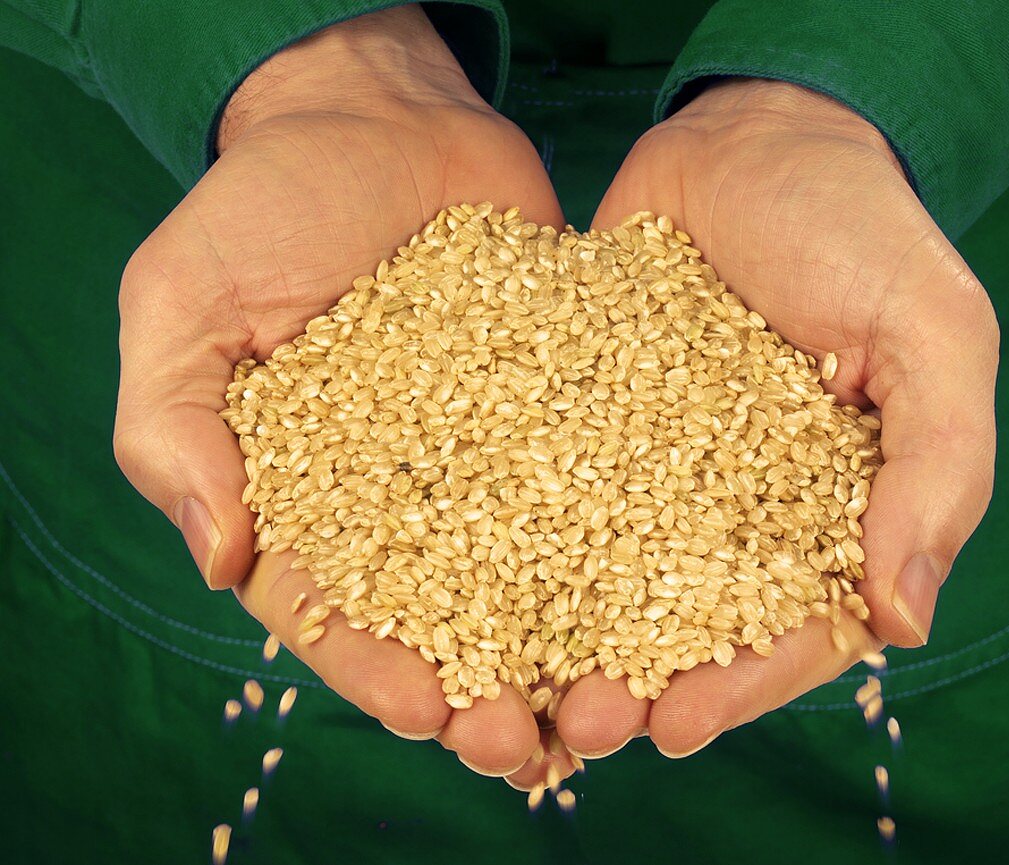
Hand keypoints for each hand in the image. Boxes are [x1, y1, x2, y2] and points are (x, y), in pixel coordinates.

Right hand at [114, 7, 564, 776]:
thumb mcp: (185, 302)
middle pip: (441, 615)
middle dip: (479, 687)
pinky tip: (672, 591)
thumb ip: (176, 427)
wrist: (380, 117)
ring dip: (563, 647)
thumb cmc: (266, 203)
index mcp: (306, 492)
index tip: (422, 708)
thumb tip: (220, 558)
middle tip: (526, 743)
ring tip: (610, 703)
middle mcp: (406, 491)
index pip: (333, 606)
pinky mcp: (562, 406)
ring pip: (529, 572)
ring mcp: (491, 453)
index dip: (371, 667)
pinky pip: (596, 479)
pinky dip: (630, 539)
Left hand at [554, 79, 998, 758]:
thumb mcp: (931, 335)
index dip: (739, 684)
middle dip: (632, 680)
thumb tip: (904, 621)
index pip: (786, 627)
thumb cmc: (862, 229)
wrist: (757, 136)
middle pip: (679, 621)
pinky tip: (452, 572)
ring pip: (598, 572)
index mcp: (821, 512)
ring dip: (556, 634)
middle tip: (577, 722)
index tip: (680, 722)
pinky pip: (541, 481)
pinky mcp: (579, 414)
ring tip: (503, 683)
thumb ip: (936, 470)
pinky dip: (504, 531)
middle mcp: (727, 506)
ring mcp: (646, 464)